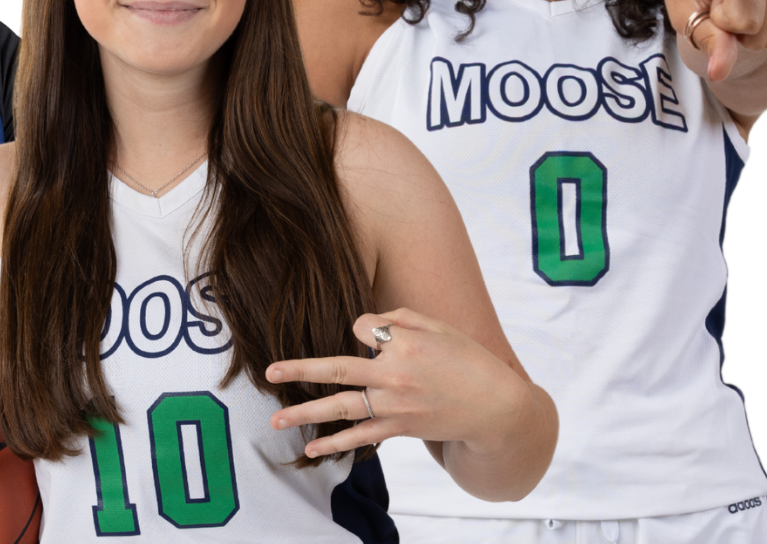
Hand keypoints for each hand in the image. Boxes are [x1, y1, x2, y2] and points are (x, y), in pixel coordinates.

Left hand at [265, 308, 532, 458]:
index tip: (375, 333)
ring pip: (341, 408)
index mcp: (404, 343)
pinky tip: (312, 449)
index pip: (359, 327)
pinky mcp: (399, 428)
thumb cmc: (466, 359)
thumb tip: (364, 324)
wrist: (496, 407)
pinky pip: (361, 436)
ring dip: (305, 414)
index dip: (362, 328)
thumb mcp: (437, 325)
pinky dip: (336, 443)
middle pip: (337, 369)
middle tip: (269, 371)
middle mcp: (394, 374)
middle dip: (300, 370)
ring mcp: (395, 405)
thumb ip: (398, 317)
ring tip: (275, 420)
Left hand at [663, 0, 766, 82]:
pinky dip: (766, 30)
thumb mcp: (685, 14)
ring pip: (766, 27)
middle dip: (730, 25)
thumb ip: (705, 39)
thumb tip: (721, 72)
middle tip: (719, 3)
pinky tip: (755, 4)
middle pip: (746, 18)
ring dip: (749, 28)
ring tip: (735, 0)